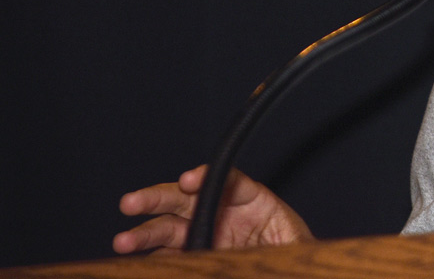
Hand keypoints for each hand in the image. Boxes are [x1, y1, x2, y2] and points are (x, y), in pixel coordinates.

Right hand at [113, 165, 313, 253]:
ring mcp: (206, 233)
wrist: (285, 268)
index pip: (230, 181)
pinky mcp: (196, 254)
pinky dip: (151, 259)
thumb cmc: (293, 252)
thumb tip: (284, 252)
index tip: (190, 180)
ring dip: (145, 234)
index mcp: (253, 201)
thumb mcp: (297, 244)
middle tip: (132, 202)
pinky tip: (136, 263)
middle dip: (159, 197)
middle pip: (188, 198)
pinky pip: (169, 255)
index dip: (207, 178)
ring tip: (123, 242)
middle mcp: (223, 213)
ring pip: (170, 228)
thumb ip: (289, 243)